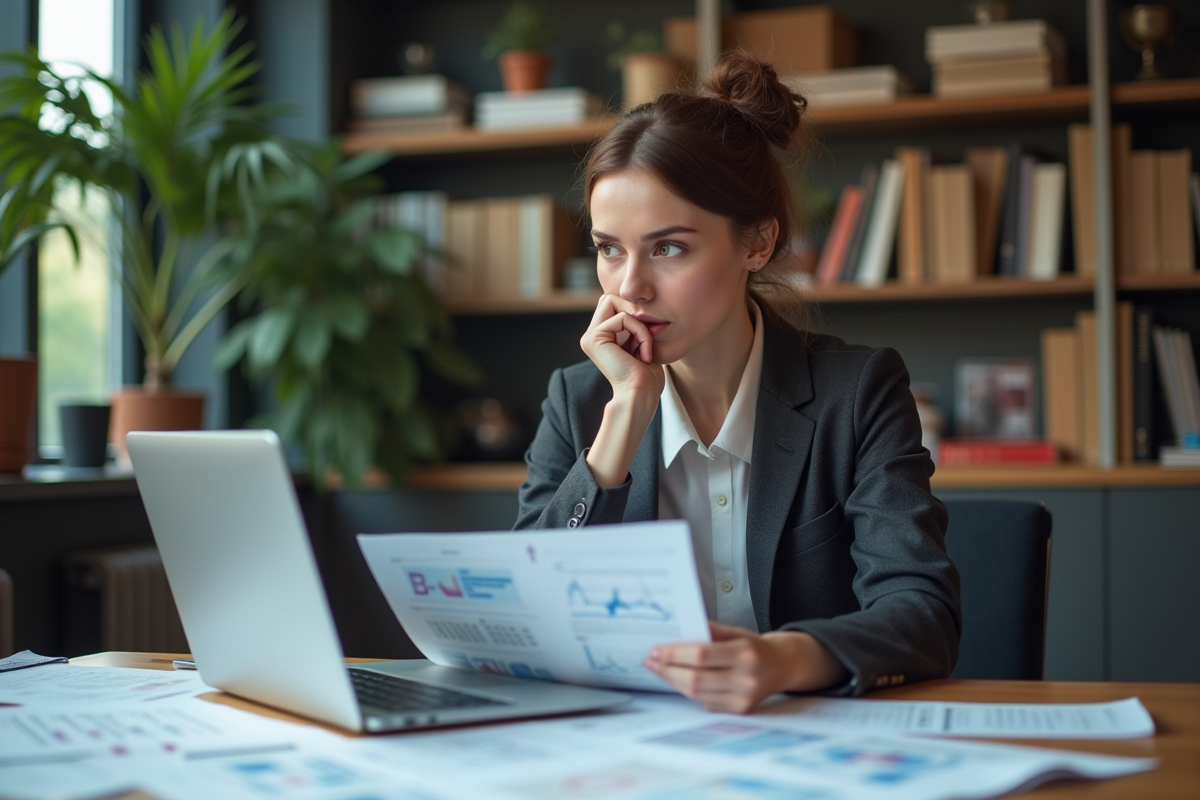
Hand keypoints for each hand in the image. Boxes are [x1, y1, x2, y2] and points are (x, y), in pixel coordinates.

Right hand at [580, 294, 665, 486]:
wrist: (641, 395)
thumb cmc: (646, 376)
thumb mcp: (642, 343)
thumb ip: (636, 325)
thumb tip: (642, 304)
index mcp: (600, 337)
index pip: (614, 303)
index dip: (633, 310)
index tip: (649, 335)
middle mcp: (591, 336)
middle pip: (610, 298)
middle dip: (633, 310)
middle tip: (647, 335)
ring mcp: (589, 337)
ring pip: (615, 302)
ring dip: (638, 323)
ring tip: (645, 347)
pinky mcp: (594, 338)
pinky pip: (623, 318)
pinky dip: (640, 332)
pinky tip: (643, 353)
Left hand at [644, 622, 848, 712]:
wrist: (782, 666)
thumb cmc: (755, 647)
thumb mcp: (735, 632)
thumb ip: (708, 631)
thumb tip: (676, 630)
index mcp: (745, 654)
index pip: (701, 655)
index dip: (675, 654)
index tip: (656, 650)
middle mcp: (745, 679)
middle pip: (696, 679)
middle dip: (667, 670)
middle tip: (650, 661)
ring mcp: (742, 699)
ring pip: (697, 694)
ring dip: (673, 681)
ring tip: (659, 669)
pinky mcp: (738, 711)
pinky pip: (704, 703)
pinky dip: (687, 691)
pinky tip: (677, 679)